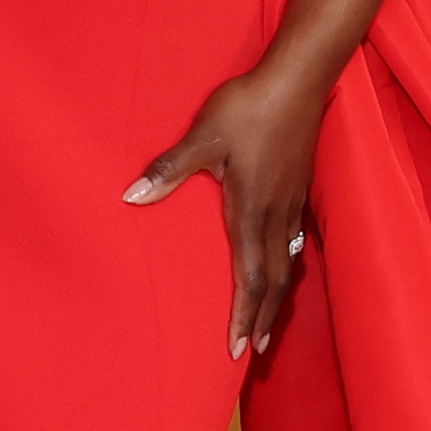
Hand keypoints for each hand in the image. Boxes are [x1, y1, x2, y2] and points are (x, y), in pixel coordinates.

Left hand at [127, 57, 331, 362]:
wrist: (299, 78)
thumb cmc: (248, 106)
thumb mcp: (202, 136)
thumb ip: (169, 170)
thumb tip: (130, 198)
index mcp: (252, 210)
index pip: (250, 278)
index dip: (241, 316)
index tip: (235, 349)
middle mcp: (276, 215)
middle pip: (274, 282)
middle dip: (262, 320)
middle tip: (252, 352)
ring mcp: (293, 203)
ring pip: (289, 265)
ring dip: (278, 300)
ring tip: (268, 325)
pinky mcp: (300, 188)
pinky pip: (296, 242)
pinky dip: (288, 268)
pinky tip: (284, 268)